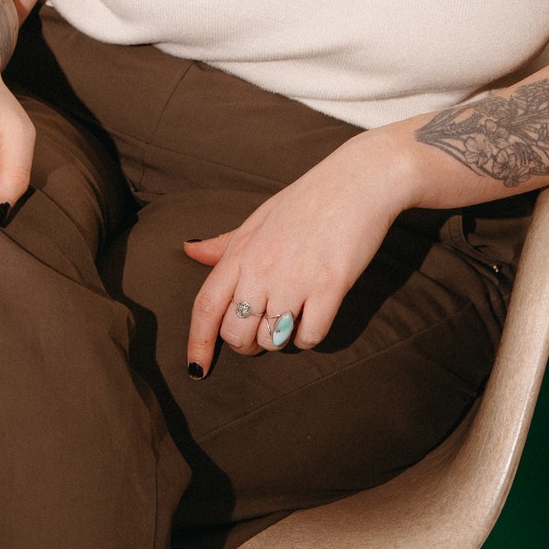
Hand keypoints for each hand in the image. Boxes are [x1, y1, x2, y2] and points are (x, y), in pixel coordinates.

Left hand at [183, 128, 413, 373]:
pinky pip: (309, 336)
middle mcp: (263, 268)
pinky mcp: (330, 286)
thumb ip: (225, 244)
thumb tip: (189, 250)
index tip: (197, 368)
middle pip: (237, 334)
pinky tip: (315, 316)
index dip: (197, 342)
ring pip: (272, 341)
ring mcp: (296, 278)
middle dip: (246, 344)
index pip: (206, 306)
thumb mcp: (259, 217)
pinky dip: (309, 336)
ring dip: (280, 340)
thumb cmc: (308, 198)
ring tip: (291, 317)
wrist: (359, 180)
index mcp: (242, 251)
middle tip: (260, 333)